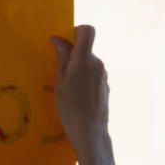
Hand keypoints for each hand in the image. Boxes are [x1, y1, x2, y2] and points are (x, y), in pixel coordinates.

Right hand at [51, 25, 113, 164]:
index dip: (75, 32)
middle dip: (73, 55)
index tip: (64, 45)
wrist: (90, 133)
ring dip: (78, 69)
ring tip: (67, 88)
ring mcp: (104, 77)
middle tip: (59, 72)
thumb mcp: (60, 81)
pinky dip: (84, 80)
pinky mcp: (105, 88)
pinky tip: (76, 97)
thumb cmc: (70, 107)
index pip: (87, 31)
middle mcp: (98, 64)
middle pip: (86, 49)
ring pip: (89, 64)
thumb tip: (58, 38)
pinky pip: (93, 76)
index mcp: (86, 59)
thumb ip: (62, 57)